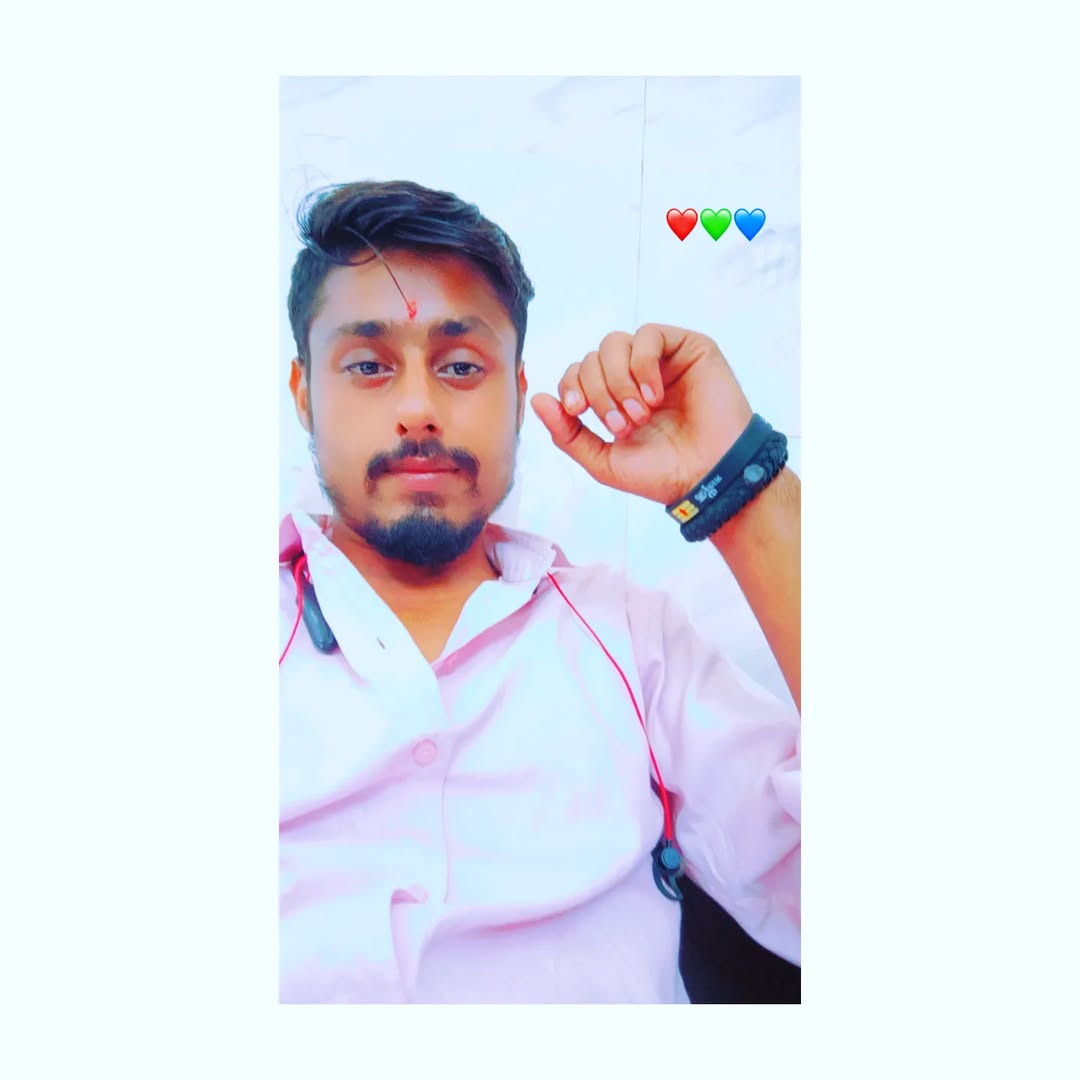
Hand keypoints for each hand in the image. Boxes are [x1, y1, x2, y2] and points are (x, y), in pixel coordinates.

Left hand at [530, 324, 752, 505]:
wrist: (708, 477)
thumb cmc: (661, 473)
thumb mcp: (603, 460)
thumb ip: (567, 434)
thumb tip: (536, 399)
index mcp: (614, 399)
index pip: (577, 372)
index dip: (570, 386)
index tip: (578, 411)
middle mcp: (635, 376)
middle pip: (592, 357)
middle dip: (598, 391)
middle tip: (622, 424)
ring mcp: (661, 360)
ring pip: (615, 342)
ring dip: (618, 380)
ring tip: (640, 413)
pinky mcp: (688, 348)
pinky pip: (649, 335)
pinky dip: (642, 364)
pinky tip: (654, 395)